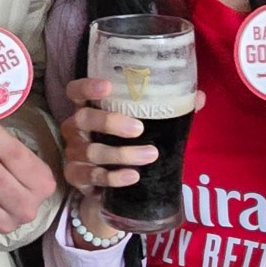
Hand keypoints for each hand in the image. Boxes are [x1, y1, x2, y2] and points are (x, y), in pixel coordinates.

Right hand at [59, 77, 154, 196]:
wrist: (103, 180)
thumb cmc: (118, 142)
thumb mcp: (130, 123)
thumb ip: (150, 111)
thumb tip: (192, 98)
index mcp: (84, 109)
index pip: (76, 92)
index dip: (87, 87)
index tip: (108, 86)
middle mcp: (74, 128)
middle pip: (83, 119)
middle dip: (110, 122)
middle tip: (139, 129)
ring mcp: (73, 153)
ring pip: (92, 151)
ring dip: (123, 154)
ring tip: (150, 154)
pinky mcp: (76, 177)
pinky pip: (93, 176)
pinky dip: (115, 177)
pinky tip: (133, 175)